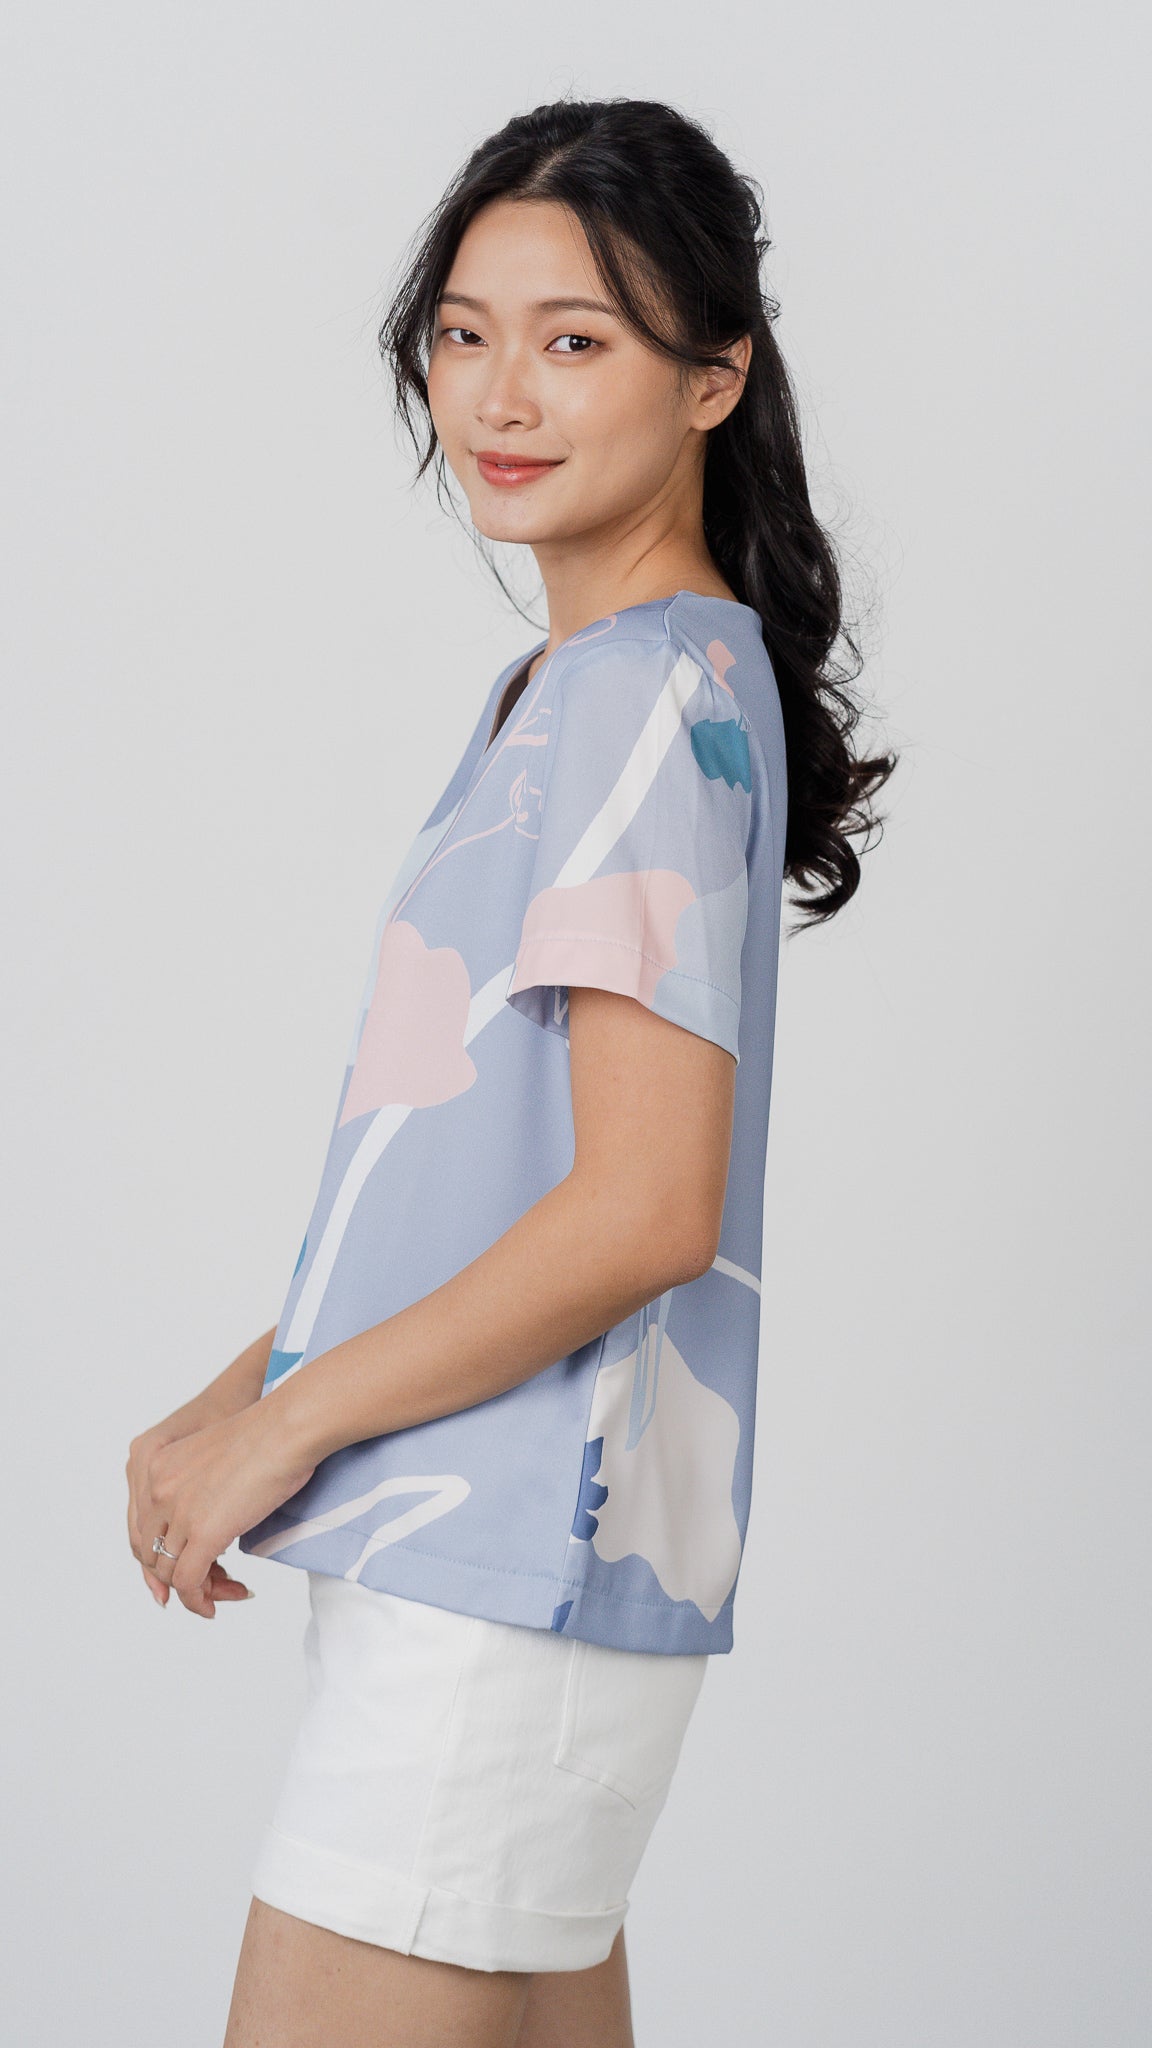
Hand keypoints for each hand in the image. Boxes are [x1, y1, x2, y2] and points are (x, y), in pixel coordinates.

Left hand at [130, 1405, 316, 1618]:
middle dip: (179, 1576)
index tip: (184, 1573)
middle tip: (214, 1585)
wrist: (288, 1427)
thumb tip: (212, 1515)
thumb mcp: (215, 1456)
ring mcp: (177, 1511)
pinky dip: (198, 1602)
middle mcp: (157, 1487)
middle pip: (153, 1552)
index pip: (142, 1527)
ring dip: (195, 1592)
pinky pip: (188, 1583)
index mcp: (155, 1464)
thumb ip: (199, 1485)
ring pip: (169, 1572)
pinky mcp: (204, 1532)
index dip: (161, 1557)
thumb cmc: (269, 1434)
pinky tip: (214, 1607)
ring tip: (225, 1594)